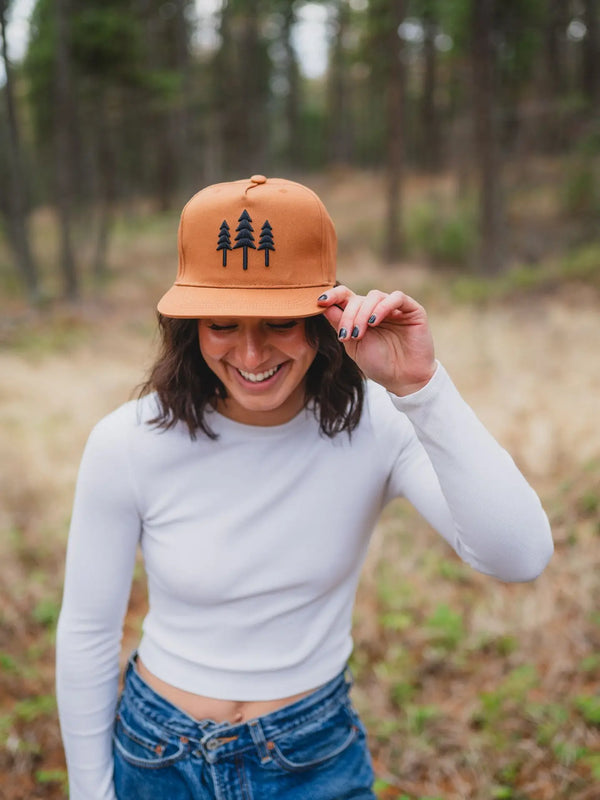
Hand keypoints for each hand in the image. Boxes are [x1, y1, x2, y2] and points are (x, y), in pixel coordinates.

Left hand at [317, 286, 436, 395]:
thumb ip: (340, 324)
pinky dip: (382, 307)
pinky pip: (397, 298)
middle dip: (348, 316)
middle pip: (357, 298)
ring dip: (362, 314)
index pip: (346, 296)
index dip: (333, 295)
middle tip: (345, 336)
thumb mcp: (353, 345)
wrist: (403, 380)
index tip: (320, 302)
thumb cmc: (379, 364)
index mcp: (362, 315)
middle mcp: (377, 308)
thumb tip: (323, 306)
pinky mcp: (412, 310)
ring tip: (359, 334)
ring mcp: (395, 308)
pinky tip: (374, 322)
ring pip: (374, 296)